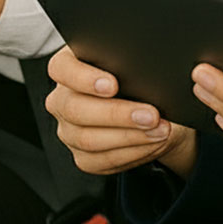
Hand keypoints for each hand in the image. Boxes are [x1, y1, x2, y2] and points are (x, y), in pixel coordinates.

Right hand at [46, 45, 197, 176]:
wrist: (160, 112)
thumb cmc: (145, 80)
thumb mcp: (139, 64)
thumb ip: (133, 63)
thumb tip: (149, 71)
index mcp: (70, 68)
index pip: (61, 68)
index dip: (83, 77)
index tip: (113, 84)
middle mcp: (63, 100)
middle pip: (75, 108)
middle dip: (117, 113)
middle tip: (150, 114)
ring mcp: (69, 131)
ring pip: (88, 139)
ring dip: (130, 136)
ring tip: (159, 130)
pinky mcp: (83, 157)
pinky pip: (102, 160)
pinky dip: (132, 152)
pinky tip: (152, 143)